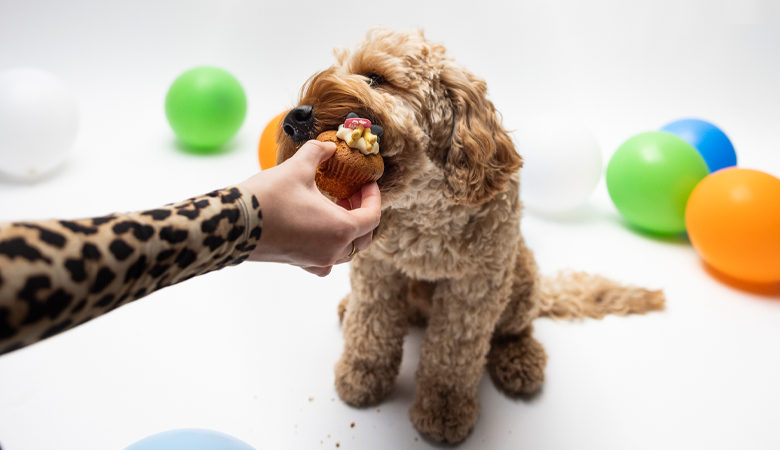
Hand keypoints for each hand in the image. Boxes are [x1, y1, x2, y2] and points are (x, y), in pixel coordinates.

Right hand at [239, 140, 380, 275]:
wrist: (233, 224)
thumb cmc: (268, 198)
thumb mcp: (298, 168)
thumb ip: (318, 152)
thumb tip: (330, 146)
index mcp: (340, 229)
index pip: (372, 217)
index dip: (374, 197)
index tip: (367, 183)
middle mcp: (332, 251)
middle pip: (363, 237)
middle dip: (362, 214)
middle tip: (352, 193)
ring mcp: (316, 260)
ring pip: (346, 251)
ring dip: (348, 231)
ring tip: (336, 207)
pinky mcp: (299, 263)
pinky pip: (325, 261)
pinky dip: (329, 247)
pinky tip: (319, 231)